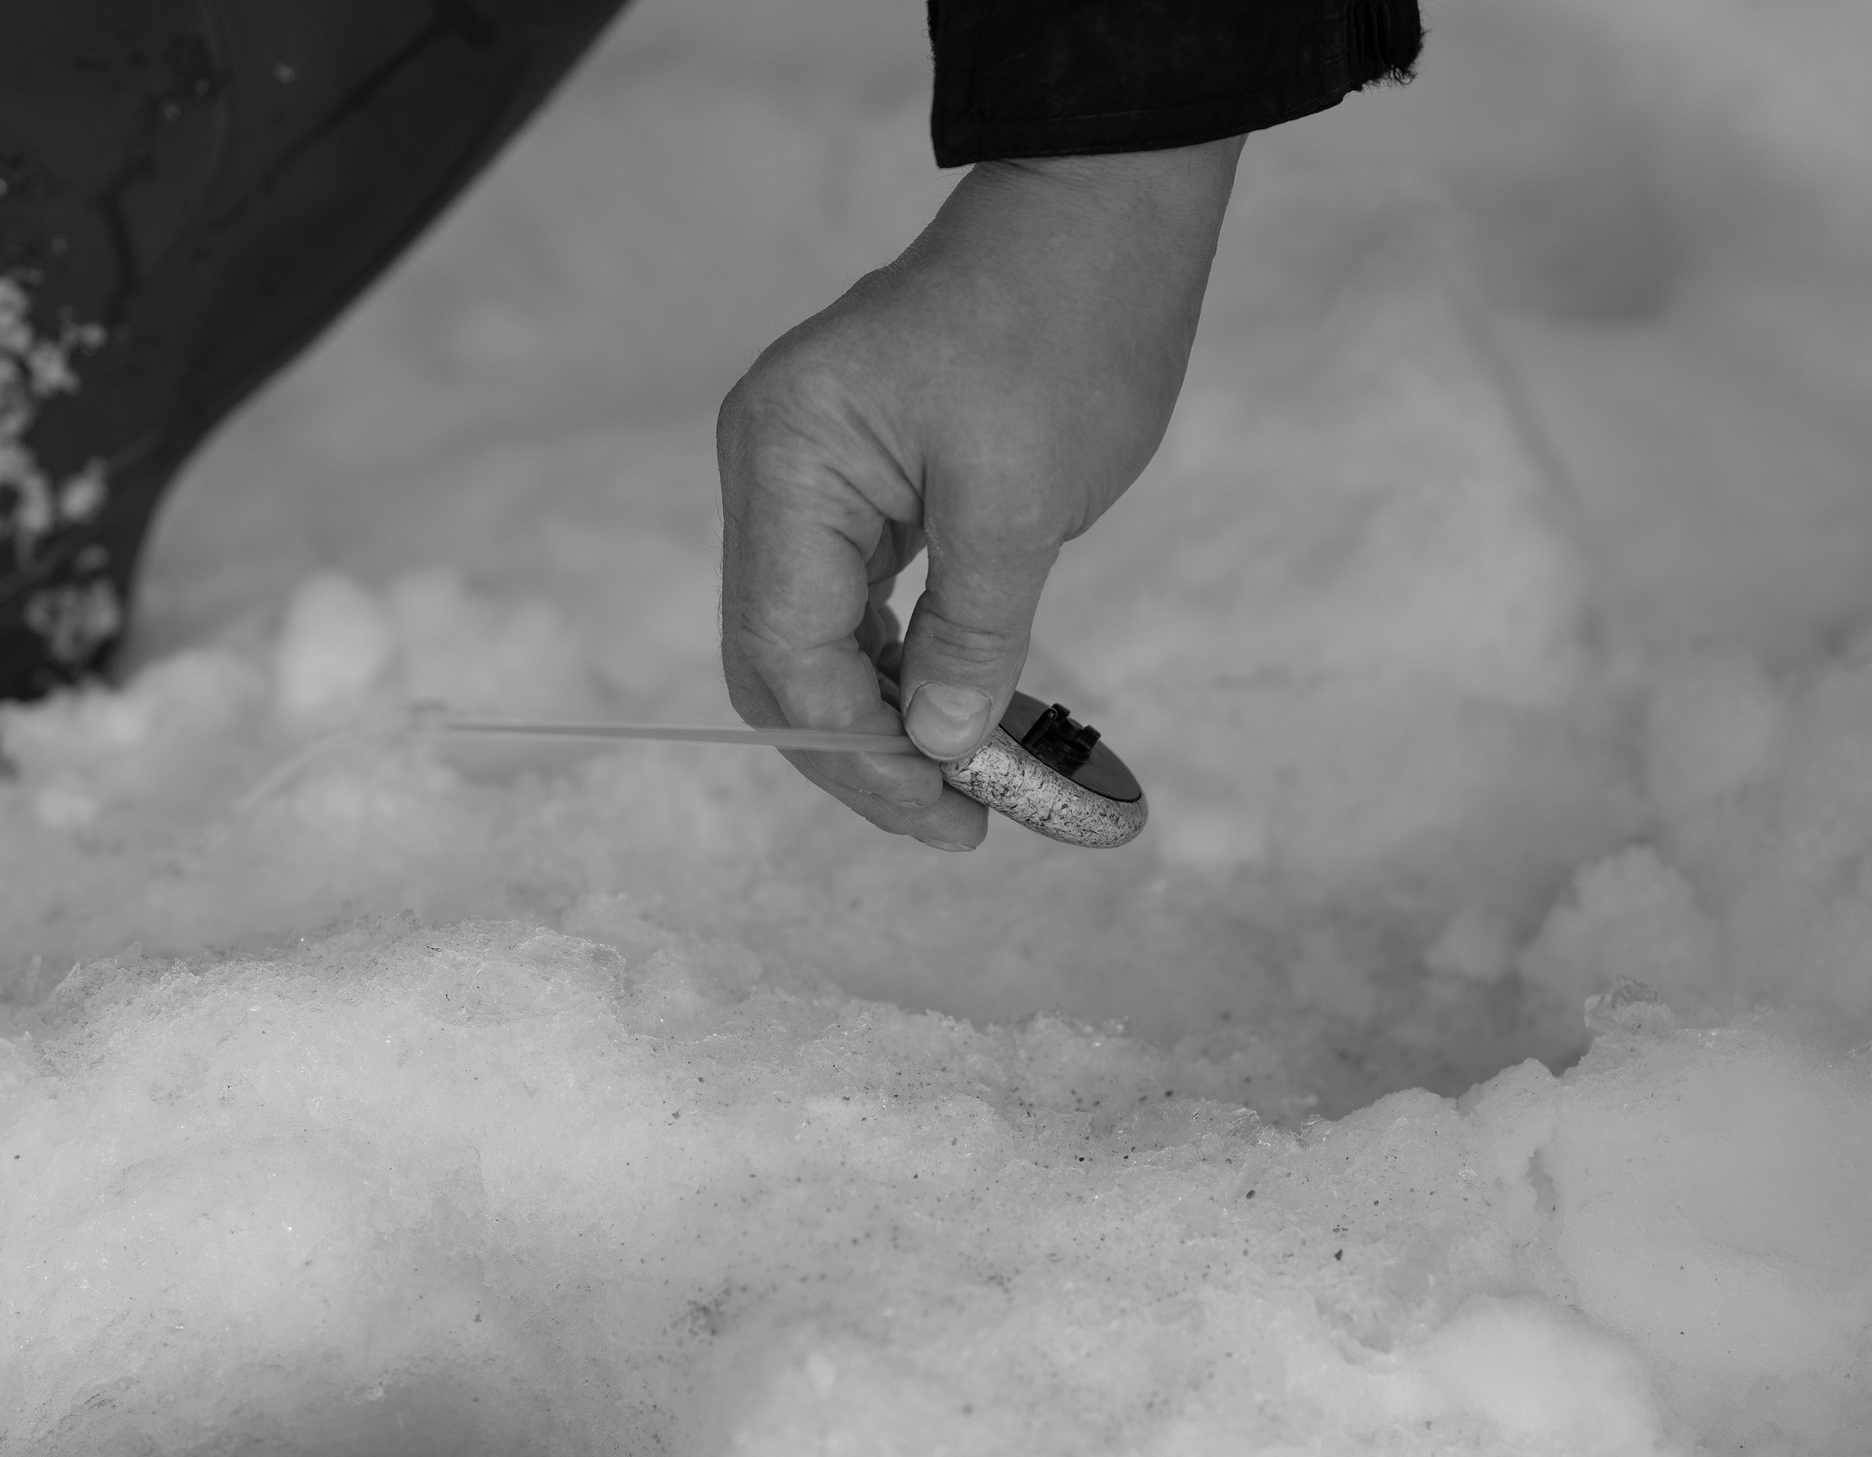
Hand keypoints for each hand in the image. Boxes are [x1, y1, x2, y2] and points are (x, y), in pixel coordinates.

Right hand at [717, 137, 1242, 848]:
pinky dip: (905, 673)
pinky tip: (962, 723)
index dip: (856, 750)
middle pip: (779, 661)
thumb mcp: (1023, 498)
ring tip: (974, 792)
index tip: (949, 813)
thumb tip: (941, 750)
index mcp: (788, 457)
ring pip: (815, 646)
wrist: (1100, 218)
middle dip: (861, 755)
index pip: (785, 648)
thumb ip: (974, 633)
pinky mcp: (855, 490)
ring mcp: (806, 480)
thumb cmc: (1064, 326)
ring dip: (886, 723)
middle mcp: (771, 470)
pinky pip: (856, 609)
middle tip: (959, 824)